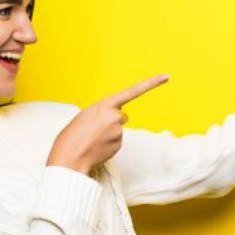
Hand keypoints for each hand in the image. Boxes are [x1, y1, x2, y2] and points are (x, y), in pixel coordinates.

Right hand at [47, 73, 169, 174]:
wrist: (68, 158)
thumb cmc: (71, 136)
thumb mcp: (84, 116)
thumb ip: (101, 113)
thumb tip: (113, 119)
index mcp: (104, 105)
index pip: (132, 91)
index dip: (151, 84)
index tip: (165, 77)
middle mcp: (115, 116)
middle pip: (121, 116)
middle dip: (112, 122)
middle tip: (94, 130)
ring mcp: (118, 132)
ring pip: (118, 131)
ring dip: (108, 135)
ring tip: (91, 140)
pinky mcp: (119, 145)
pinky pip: (116, 143)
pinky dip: (108, 145)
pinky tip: (95, 147)